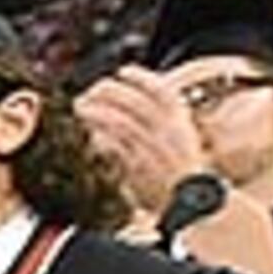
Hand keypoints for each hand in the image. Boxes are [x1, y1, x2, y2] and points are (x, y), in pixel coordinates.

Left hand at [77, 65, 208, 219]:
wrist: (192, 203)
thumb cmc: (181, 172)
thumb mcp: (179, 140)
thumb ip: (160, 122)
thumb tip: (132, 104)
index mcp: (181, 123)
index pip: (162, 92)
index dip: (142, 78)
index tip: (123, 71)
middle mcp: (169, 133)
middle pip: (136, 102)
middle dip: (110, 91)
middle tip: (91, 90)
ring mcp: (154, 150)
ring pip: (121, 122)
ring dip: (97, 112)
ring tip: (81, 107)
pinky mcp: (139, 168)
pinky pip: (115, 147)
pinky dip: (101, 138)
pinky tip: (91, 135)